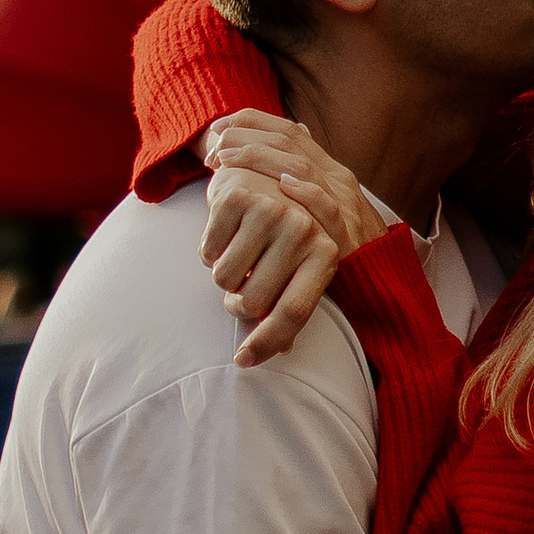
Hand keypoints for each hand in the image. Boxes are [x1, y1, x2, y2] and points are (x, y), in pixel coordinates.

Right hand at [201, 116, 387, 367]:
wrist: (258, 171)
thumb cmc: (279, 232)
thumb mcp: (297, 266)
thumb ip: (292, 305)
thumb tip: (281, 352)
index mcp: (325, 252)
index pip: (295, 311)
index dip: (267, 342)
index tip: (243, 361)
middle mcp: (303, 230)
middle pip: (254, 301)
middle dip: (238, 303)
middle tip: (240, 286)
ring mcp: (271, 210)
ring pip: (225, 279)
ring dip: (223, 274)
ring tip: (237, 251)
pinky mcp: (238, 196)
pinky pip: (208, 252)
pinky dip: (209, 250)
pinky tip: (224, 231)